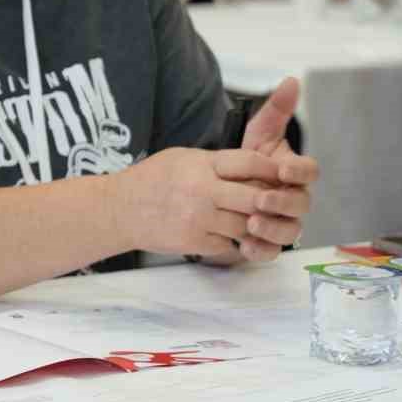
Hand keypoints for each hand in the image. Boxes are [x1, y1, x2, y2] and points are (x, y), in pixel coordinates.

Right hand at [113, 147, 285, 257]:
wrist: (119, 209)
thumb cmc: (151, 179)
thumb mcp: (183, 157)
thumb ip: (216, 163)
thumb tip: (251, 166)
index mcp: (202, 164)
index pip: (251, 163)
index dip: (272, 169)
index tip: (281, 174)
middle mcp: (203, 190)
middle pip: (256, 197)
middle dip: (270, 202)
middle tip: (276, 203)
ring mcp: (200, 218)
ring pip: (246, 225)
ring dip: (254, 225)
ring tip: (253, 221)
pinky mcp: (195, 242)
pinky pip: (228, 244)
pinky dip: (232, 241)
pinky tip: (227, 234)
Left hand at [207, 76, 318, 263]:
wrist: (223, 187)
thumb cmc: (248, 160)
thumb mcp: (258, 133)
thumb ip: (276, 109)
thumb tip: (292, 80)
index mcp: (295, 174)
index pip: (310, 173)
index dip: (300, 172)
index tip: (284, 168)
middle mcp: (294, 200)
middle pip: (301, 206)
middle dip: (283, 203)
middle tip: (261, 198)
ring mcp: (283, 223)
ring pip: (289, 232)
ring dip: (273, 229)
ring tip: (251, 222)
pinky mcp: (267, 242)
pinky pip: (270, 252)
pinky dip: (259, 250)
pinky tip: (244, 245)